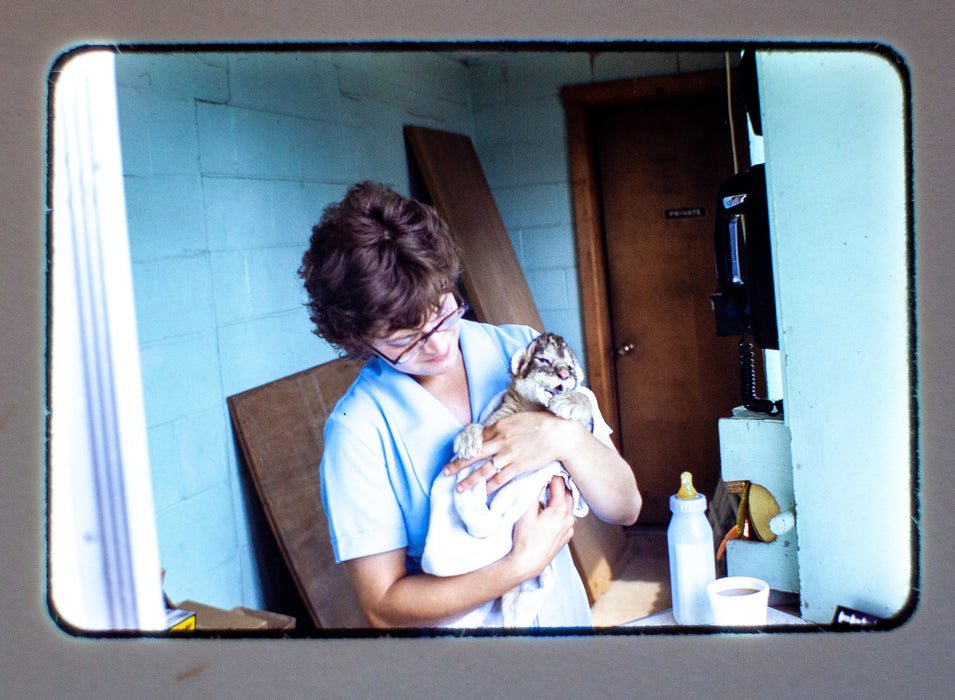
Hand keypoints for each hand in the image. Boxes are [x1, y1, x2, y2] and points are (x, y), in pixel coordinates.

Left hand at [443, 411, 585, 493]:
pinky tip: (482, 493)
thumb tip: (487, 434)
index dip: (465, 448)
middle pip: (474, 455)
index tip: (456, 454)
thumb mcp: (515, 419)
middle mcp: (501, 441)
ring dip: (470, 480)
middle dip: (458, 465)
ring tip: (459, 488)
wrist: (559, 434)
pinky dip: (490, 487)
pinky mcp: (518, 467)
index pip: (477, 438)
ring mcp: (509, 455)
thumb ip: (500, 427)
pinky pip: (500, 479)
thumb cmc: (539, 424)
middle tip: (446, 472)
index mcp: (499, 427)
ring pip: (484, 470)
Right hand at [506, 476, 575, 580]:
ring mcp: (569, 529)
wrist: (528, 563)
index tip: (547, 470)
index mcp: (559, 509)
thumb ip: (533, 494)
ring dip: (561, 500)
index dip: (552, 476)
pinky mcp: (566, 537)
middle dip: (559, 487)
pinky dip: (561, 512)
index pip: (559, 484)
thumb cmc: (525, 538)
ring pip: (569, 507)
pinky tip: (550, 514)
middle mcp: (568, 518)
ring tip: (548, 497)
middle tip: (549, 481)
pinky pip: (567, 519)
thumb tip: (538, 481)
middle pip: (568, 494)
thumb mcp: (525, 512)